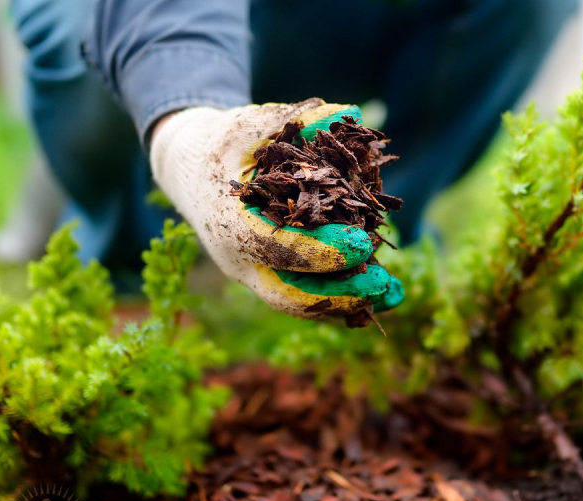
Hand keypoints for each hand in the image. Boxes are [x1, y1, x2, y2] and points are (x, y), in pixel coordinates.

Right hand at [150, 98, 403, 319]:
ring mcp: (252, 274)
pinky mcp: (268, 276)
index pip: (276, 247)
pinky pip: (305, 296)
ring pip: (300, 303)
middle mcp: (238, 259)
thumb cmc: (222, 143)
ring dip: (348, 304)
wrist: (189, 171)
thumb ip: (295, 119)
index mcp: (228, 222)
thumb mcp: (250, 124)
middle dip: (339, 295)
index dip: (321, 250)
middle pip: (289, 294)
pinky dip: (341, 298)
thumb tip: (348, 114)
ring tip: (394, 296)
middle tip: (385, 286)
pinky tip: (379, 292)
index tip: (364, 244)